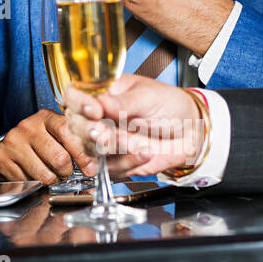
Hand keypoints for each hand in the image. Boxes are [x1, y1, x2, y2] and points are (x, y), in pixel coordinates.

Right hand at [0, 108, 84, 184]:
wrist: (7, 148)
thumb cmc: (40, 142)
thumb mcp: (56, 134)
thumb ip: (76, 143)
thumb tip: (97, 164)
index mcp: (46, 117)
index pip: (69, 133)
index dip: (83, 154)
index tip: (91, 169)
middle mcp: (28, 126)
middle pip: (60, 158)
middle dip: (67, 172)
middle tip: (65, 172)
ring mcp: (13, 141)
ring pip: (45, 174)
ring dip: (52, 180)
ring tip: (50, 174)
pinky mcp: (2, 157)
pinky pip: (28, 182)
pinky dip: (35, 184)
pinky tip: (33, 174)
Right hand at [64, 74, 204, 177]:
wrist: (189, 129)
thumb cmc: (167, 104)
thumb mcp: (148, 95)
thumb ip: (123, 102)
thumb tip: (99, 103)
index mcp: (100, 93)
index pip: (73, 95)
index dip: (78, 103)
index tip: (95, 110)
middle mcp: (96, 117)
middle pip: (75, 126)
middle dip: (91, 131)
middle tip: (105, 132)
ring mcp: (103, 141)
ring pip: (90, 150)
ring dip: (114, 148)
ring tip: (138, 142)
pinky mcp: (114, 162)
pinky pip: (112, 168)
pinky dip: (130, 162)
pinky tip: (146, 152)